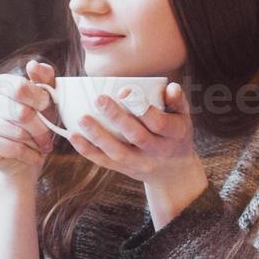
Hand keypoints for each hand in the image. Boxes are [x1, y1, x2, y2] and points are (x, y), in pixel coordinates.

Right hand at [0, 60, 56, 180]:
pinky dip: (28, 155)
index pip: (21, 88)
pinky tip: (33, 156)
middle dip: (41, 128)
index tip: (48, 109)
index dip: (40, 101)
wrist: (26, 156)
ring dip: (35, 143)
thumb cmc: (38, 123)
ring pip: (17, 132)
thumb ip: (44, 79)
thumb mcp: (47, 100)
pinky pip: (11, 148)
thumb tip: (32, 65)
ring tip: (41, 146)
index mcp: (0, 83)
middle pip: (21, 112)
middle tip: (48, 138)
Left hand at [68, 82, 209, 226]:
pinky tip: (74, 137)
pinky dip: (88, 151)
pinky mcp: (126, 170)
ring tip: (82, 118)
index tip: (124, 91)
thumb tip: (170, 86)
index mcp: (174, 134)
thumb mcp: (184, 117)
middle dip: (117, 118)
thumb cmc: (176, 135)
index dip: (141, 108)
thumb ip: (177, 100)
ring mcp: (141, 163)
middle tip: (100, 99)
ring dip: (99, 136)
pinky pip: (105, 162)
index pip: (159, 123)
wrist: (174, 172)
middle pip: (137, 136)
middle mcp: (159, 151)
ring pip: (118, 152)